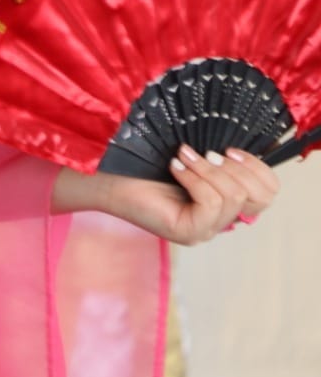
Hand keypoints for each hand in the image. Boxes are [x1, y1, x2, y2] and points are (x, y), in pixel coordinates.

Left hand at [98, 145, 279, 244]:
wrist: (107, 177)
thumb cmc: (145, 164)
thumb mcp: (192, 158)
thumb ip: (219, 156)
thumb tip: (247, 143)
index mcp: (226, 203)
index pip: (268, 193)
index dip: (257, 167)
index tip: (229, 147)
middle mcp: (220, 222)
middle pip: (258, 198)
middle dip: (235, 169)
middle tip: (205, 153)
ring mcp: (205, 231)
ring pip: (233, 197)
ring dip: (208, 170)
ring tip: (182, 156)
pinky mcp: (188, 232)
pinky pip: (210, 203)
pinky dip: (194, 179)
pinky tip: (175, 167)